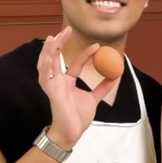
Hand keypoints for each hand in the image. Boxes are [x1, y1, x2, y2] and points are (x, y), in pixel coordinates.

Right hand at [37, 26, 118, 149]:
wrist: (71, 133)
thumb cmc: (78, 117)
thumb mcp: (94, 99)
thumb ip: (102, 88)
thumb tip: (116, 76)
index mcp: (67, 81)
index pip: (75, 63)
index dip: (85, 54)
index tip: (97, 45)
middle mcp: (58, 81)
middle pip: (56, 57)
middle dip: (59, 43)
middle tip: (67, 29)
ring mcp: (53, 86)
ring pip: (46, 64)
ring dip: (48, 51)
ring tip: (51, 38)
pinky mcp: (51, 93)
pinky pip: (45, 78)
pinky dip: (45, 67)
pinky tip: (48, 57)